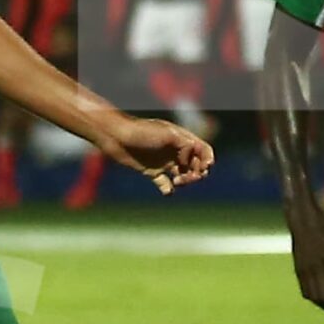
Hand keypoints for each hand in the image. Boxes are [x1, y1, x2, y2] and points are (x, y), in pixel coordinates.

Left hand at [99, 114, 213, 194]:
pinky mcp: (151, 171)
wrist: (116, 136)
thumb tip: (189, 160)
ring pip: (183, 175)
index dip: (207, 159)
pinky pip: (165, 184)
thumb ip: (186, 145)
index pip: (203, 149)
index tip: (205, 169)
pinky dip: (168, 190)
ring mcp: (163, 161)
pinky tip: (167, 191)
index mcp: (181, 138)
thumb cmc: (141, 132)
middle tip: (185, 178)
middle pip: (195, 164)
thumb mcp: (168, 134)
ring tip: (176, 183)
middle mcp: (175, 150)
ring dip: (185, 181)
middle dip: (196, 173)